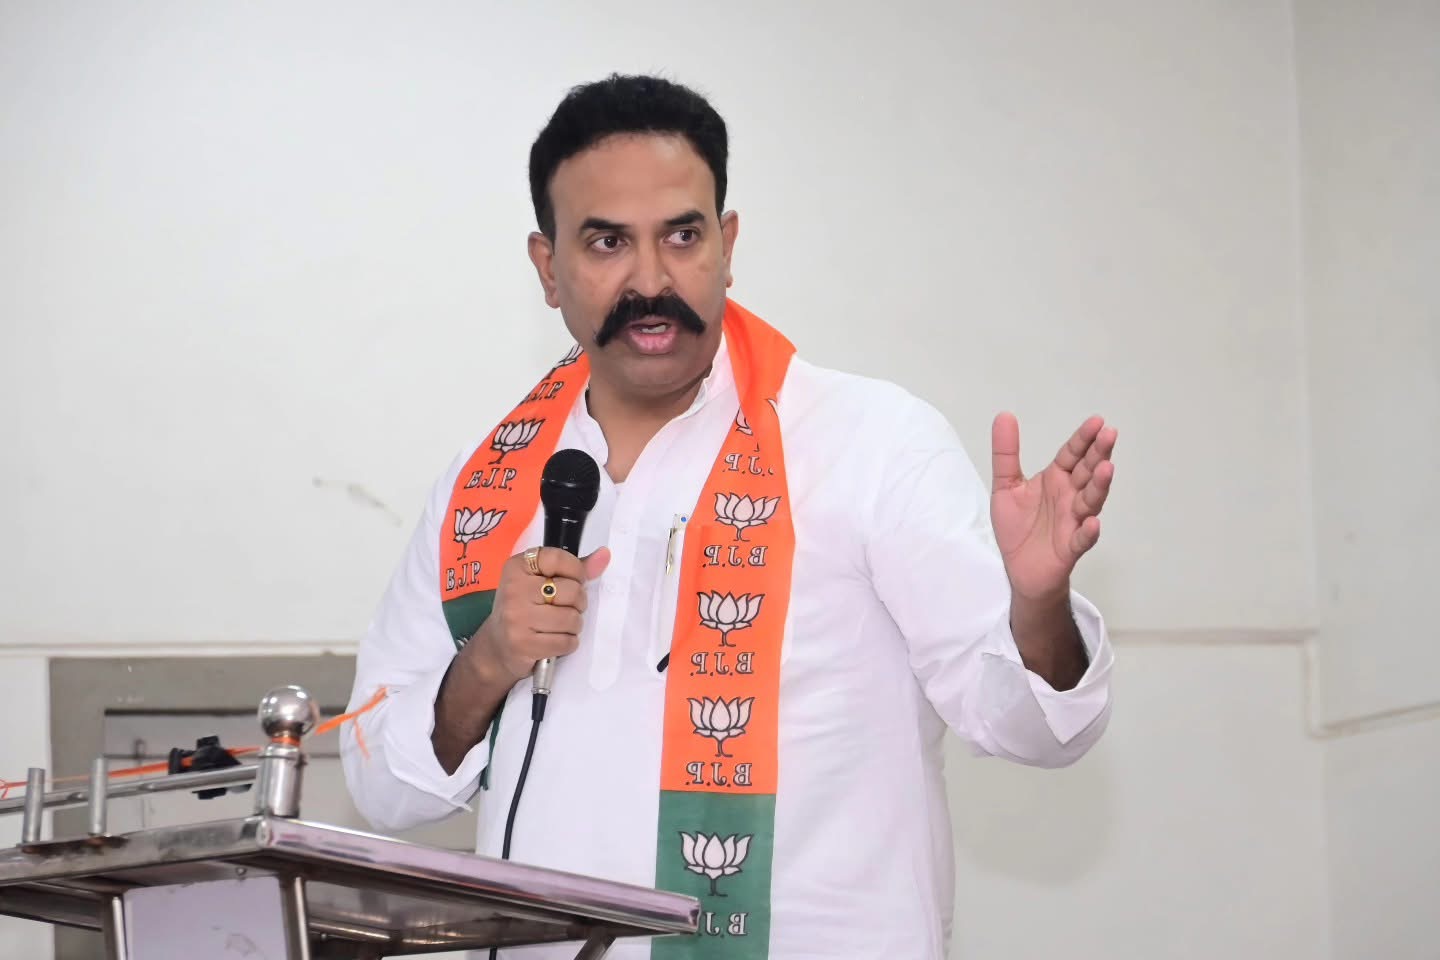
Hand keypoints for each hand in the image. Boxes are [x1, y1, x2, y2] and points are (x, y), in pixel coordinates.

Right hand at [462, 546, 610, 687]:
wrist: (497, 647)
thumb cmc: (525, 609)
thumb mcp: (541, 582)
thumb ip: (574, 568)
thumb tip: (605, 554)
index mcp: (517, 566)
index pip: (559, 559)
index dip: (576, 571)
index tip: (573, 581)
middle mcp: (513, 589)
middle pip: (572, 591)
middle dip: (577, 603)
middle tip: (564, 608)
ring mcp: (517, 617)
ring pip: (572, 619)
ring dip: (573, 626)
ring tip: (559, 626)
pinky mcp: (523, 644)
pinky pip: (566, 642)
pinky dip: (568, 643)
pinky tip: (555, 640)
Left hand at [990, 413, 1115, 601]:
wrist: (1020, 569)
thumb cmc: (1018, 527)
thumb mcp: (1005, 486)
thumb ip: (1006, 453)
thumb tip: (1004, 415)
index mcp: (1055, 480)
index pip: (1072, 454)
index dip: (1083, 439)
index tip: (1097, 421)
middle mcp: (1069, 497)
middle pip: (1086, 472)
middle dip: (1098, 454)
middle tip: (1110, 434)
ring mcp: (1074, 521)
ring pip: (1090, 501)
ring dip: (1099, 486)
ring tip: (1107, 469)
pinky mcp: (1071, 547)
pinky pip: (1082, 538)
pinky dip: (1088, 531)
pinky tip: (1092, 522)